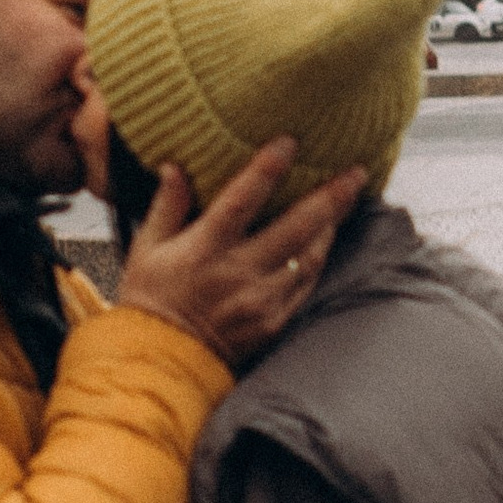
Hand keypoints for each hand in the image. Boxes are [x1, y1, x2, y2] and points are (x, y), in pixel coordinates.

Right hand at [115, 139, 364, 369]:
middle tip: (356, 171)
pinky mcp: (274, 321)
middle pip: (296, 227)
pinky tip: (326, 238)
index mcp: (205, 249)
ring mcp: (261, 299)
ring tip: (347, 198)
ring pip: (310, 256)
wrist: (163, 360)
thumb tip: (174, 167)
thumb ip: (166, 206)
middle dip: (330, 197)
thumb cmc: (151, 300)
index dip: (267, 169)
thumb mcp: (147, 249)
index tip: (289, 142)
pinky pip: (306, 284)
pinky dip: (319, 258)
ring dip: (331, 225)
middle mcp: (238, 272)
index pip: (242, 200)